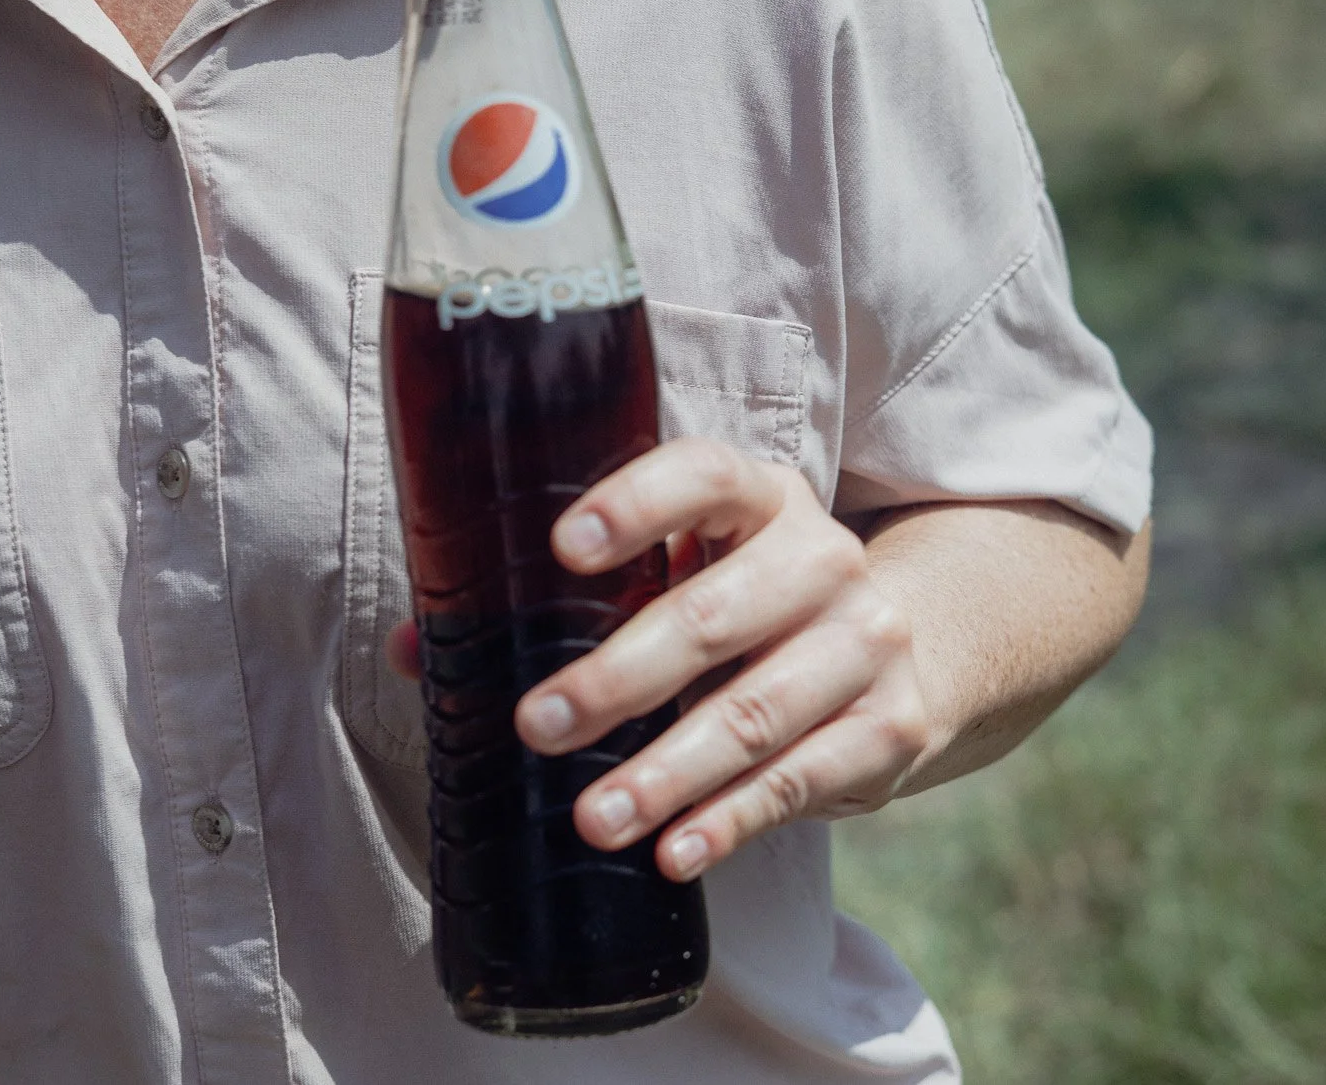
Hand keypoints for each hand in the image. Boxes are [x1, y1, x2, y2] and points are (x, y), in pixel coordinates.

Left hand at [385, 437, 933, 881]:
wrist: (908, 642)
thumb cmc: (744, 599)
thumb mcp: (679, 571)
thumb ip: (558, 601)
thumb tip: (417, 650)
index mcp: (758, 495)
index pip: (702, 474)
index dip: (635, 505)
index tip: (562, 547)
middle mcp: (821, 556)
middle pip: (715, 614)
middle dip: (617, 676)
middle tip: (535, 724)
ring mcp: (865, 640)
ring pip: (757, 712)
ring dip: (667, 771)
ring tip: (592, 816)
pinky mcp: (888, 725)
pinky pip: (802, 779)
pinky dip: (732, 821)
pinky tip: (675, 851)